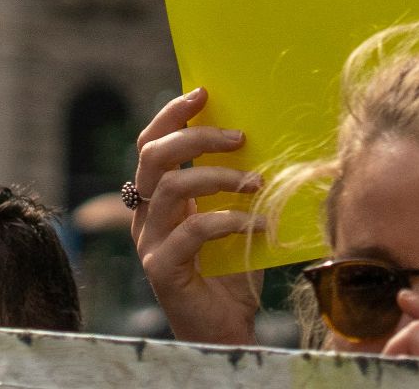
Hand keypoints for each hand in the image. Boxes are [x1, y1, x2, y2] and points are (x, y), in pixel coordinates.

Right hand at [130, 87, 264, 345]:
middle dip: (195, 136)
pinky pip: (193, 230)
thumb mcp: (237, 214)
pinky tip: (261, 222)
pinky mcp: (162, 268)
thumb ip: (239, 180)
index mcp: (159, 198)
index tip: (203, 92)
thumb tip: (272, 132)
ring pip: (171, 188)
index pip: (152, 143)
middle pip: (153, 157)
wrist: (227, 327)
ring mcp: (149, 243)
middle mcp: (146, 216)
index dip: (171, 114)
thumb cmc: (235, 267)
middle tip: (238, 136)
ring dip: (219, 177)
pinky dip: (231, 220)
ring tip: (256, 181)